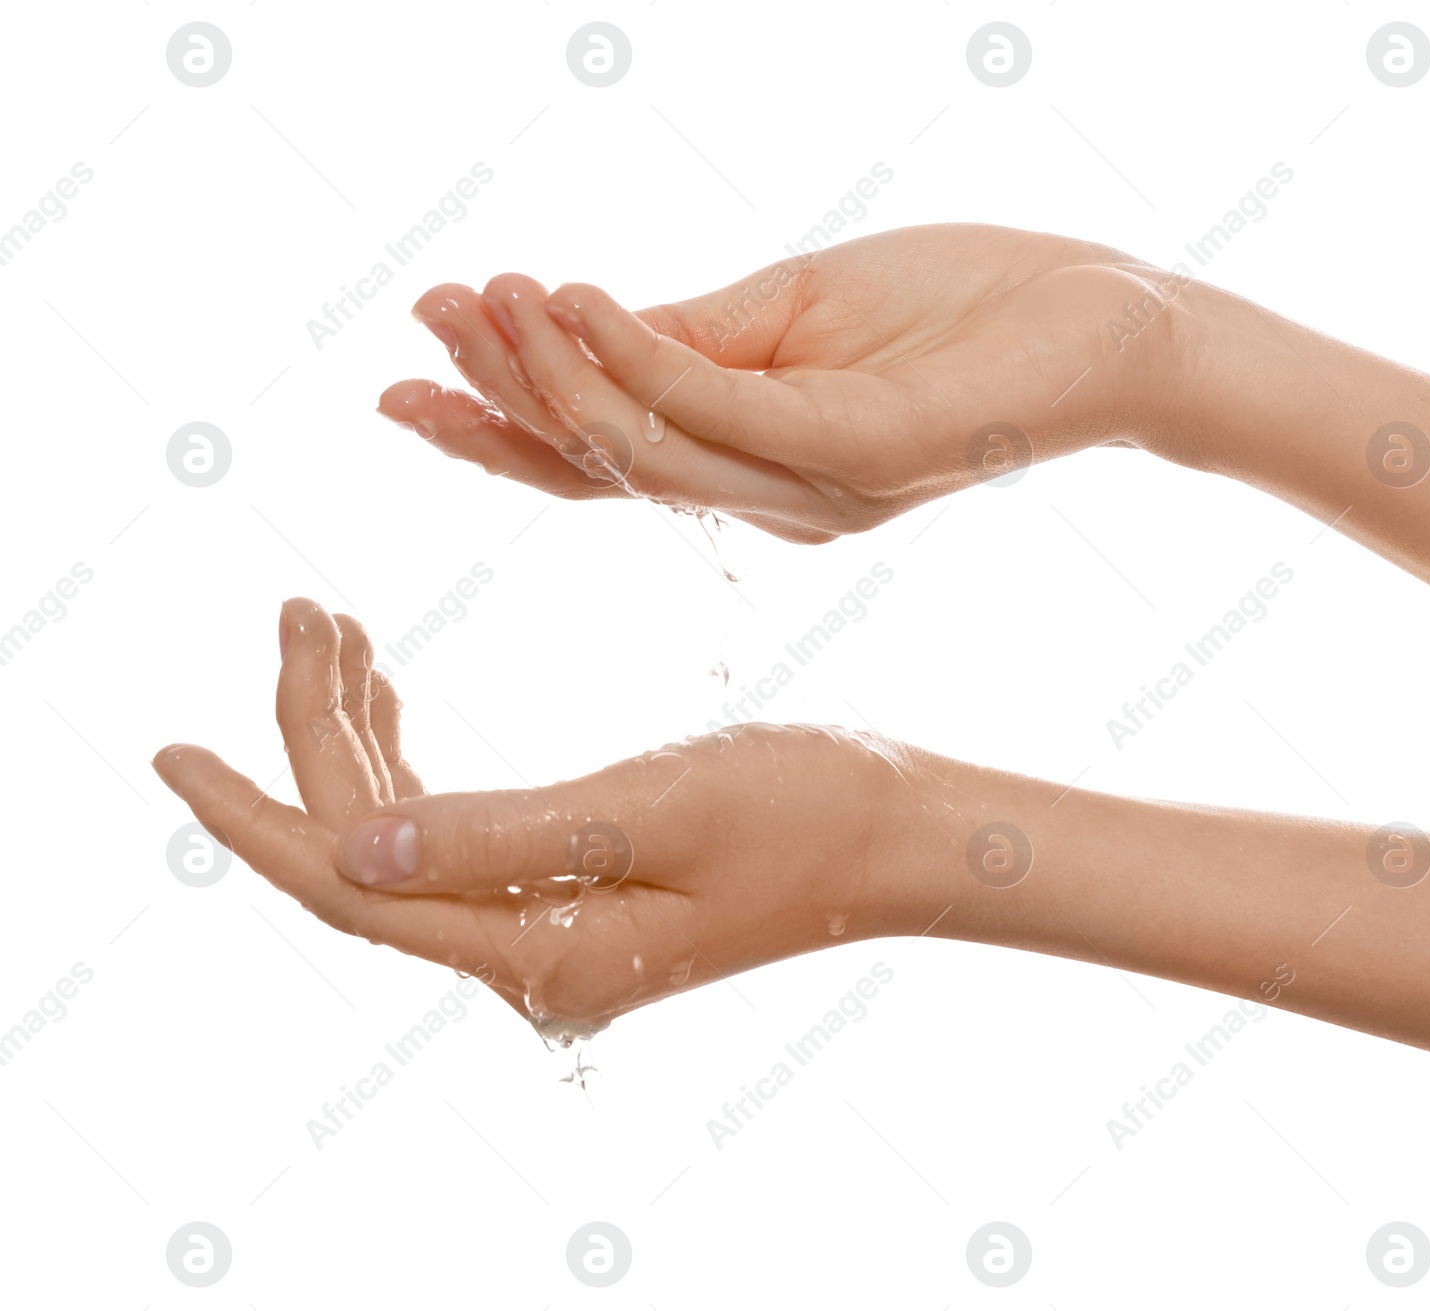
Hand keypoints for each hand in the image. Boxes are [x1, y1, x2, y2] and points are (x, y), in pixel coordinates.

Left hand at [152, 599, 944, 1038]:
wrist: (898, 837)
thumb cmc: (807, 807)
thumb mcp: (657, 806)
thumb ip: (501, 834)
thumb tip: (350, 847)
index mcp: (544, 952)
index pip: (352, 889)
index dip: (252, 818)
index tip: (169, 748)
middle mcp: (532, 960)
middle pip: (368, 853)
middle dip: (314, 735)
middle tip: (303, 609)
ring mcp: (551, 934)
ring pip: (403, 838)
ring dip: (358, 738)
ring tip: (336, 628)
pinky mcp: (575, 897)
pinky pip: (452, 836)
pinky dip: (411, 760)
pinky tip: (392, 693)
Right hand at [380, 224, 1189, 541]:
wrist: (1104, 326)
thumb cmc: (958, 312)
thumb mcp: (795, 317)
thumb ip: (690, 337)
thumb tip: (578, 324)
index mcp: (755, 471)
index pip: (604, 461)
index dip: (500, 428)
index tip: (404, 383)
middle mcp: (773, 503)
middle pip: (605, 466)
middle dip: (500, 402)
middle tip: (418, 331)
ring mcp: (814, 492)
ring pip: (646, 448)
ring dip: (551, 373)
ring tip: (480, 299)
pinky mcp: (860, 456)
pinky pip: (720, 412)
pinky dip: (636, 357)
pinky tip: (577, 298)